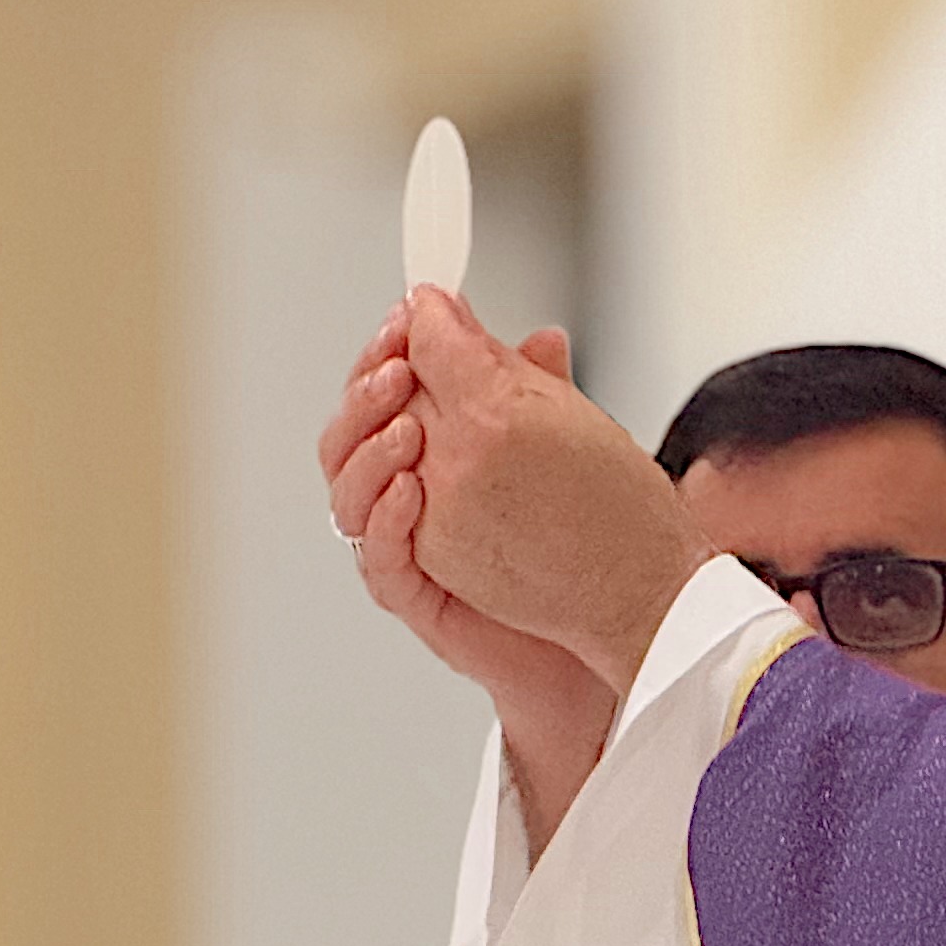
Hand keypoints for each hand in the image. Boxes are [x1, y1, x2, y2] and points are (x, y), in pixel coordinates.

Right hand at [319, 307, 622, 745]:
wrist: (597, 627)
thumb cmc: (567, 542)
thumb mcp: (559, 452)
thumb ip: (543, 395)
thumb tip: (543, 337)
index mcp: (425, 456)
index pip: (381, 396)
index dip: (384, 355)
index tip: (406, 318)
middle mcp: (400, 499)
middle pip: (347, 438)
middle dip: (365, 395)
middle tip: (396, 365)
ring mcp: (402, 547)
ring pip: (347, 496)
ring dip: (369, 453)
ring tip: (405, 424)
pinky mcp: (415, 595)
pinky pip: (379, 557)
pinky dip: (385, 520)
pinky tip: (409, 490)